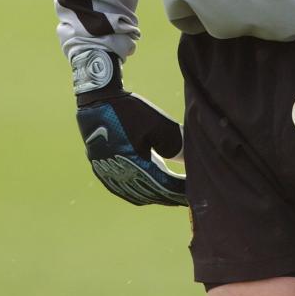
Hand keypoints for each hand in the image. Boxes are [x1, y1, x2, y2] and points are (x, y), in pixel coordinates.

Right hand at [72, 50, 186, 206]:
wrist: (98, 99)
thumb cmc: (130, 110)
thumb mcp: (158, 124)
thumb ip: (176, 144)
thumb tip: (192, 163)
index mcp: (132, 167)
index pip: (163, 186)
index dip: (180, 190)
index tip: (196, 189)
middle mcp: (118, 176)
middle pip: (151, 194)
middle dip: (171, 195)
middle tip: (189, 193)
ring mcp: (107, 176)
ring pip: (138, 195)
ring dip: (157, 195)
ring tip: (174, 192)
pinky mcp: (102, 171)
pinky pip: (125, 189)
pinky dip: (142, 192)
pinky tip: (152, 187)